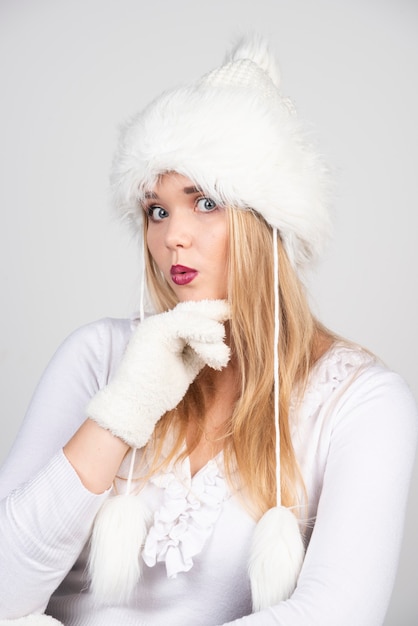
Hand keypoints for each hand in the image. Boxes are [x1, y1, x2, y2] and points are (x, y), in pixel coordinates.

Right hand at [86, 299, 229, 447]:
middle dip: (216, 314)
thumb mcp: (186, 367)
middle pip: (194, 311)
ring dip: (212, 333)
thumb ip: (199, 352)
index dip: (214, 315)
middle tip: (236, 314)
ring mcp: (156, 324)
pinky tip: (215, 343)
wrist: (134, 406)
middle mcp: (160, 323)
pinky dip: (202, 333)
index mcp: (165, 331)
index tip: (234, 316)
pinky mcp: (156, 330)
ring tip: (222, 354)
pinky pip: (185, 323)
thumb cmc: (156, 392)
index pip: (193, 316)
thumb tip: (220, 344)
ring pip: (193, 317)